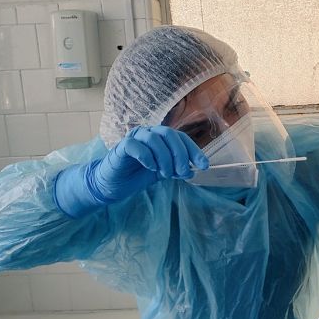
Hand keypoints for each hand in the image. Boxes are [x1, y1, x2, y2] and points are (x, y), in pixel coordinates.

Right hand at [91, 125, 208, 201]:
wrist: (114, 184)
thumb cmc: (138, 175)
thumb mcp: (163, 173)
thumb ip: (176, 170)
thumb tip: (193, 170)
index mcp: (161, 138)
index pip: (181, 138)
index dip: (194, 150)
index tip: (204, 165)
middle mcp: (149, 133)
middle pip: (170, 134)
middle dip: (180, 154)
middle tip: (182, 172)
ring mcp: (135, 138)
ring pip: (154, 139)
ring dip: (164, 158)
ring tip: (165, 173)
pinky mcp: (122, 146)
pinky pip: (136, 145)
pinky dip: (146, 156)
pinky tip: (150, 167)